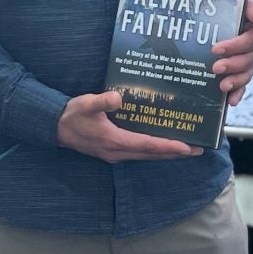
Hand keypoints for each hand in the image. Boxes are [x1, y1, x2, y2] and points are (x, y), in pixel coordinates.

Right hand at [57, 91, 202, 162]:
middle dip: (176, 153)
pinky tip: (162, 145)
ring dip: (166, 153)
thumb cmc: (71, 115)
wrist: (54, 127)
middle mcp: (117, 151)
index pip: (148, 145)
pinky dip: (154, 150)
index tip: (187, 147)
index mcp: (114, 140)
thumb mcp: (85, 104)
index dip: (168, 146)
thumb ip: (101, 101)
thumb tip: (117, 98)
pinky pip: (139, 153)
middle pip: (152, 154)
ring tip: (187, 149)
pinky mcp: (112, 151)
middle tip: (198, 150)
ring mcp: (115, 153)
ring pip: (147, 156)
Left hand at [212, 0, 252, 105]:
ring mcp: (252, 61)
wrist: (243, 18)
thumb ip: (250, 6)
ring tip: (222, 85)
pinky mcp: (244, 71)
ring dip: (235, 80)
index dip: (236, 45)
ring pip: (247, 73)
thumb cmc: (240, 10)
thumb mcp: (245, 2)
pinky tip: (230, 101)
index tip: (217, 48)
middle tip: (215, 67)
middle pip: (249, 59)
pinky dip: (238, 94)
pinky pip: (244, 85)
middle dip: (232, 64)